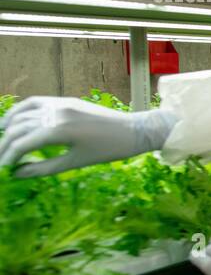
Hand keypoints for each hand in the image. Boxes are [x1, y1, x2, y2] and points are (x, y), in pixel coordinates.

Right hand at [0, 97, 175, 177]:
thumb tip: (17, 174)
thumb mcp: (75, 163)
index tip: (3, 168)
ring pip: (23, 113)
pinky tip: (12, 121)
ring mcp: (60, 103)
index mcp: (58, 131)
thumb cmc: (108, 150)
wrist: (133, 130)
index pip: (22, 144)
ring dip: (8, 126)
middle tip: (1, 158)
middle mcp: (55, 113)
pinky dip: (20, 110)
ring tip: (1, 141)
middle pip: (18, 128)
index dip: (8, 157)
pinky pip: (36, 102)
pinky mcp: (65, 100)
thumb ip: (43, 168)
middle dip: (5, 144)